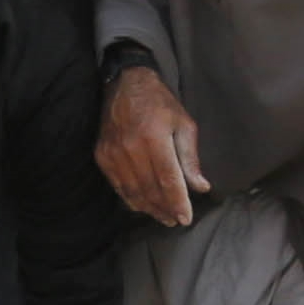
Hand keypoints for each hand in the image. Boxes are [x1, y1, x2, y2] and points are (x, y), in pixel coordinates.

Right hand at [97, 62, 204, 226]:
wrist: (125, 84)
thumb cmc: (159, 103)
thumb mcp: (183, 124)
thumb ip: (190, 158)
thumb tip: (201, 187)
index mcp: (154, 137)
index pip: (168, 180)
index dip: (178, 202)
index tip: (186, 218)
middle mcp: (131, 147)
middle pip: (150, 190)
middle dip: (165, 209)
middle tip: (175, 221)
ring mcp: (114, 153)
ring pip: (133, 192)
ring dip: (149, 208)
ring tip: (163, 217)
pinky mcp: (102, 156)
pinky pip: (118, 186)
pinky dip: (131, 199)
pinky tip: (143, 206)